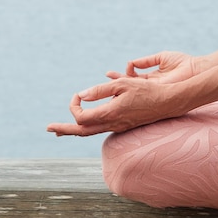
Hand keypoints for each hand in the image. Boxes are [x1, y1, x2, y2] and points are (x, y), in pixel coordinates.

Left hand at [46, 78, 183, 136]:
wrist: (169, 102)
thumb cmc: (147, 90)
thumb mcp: (122, 84)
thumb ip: (100, 91)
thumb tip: (81, 95)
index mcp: (110, 114)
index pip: (81, 117)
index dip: (74, 106)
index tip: (77, 95)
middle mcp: (112, 124)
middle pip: (82, 132)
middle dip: (64, 130)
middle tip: (48, 129)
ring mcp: (118, 127)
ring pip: (91, 132)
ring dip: (75, 131)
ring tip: (61, 131)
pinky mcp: (123, 125)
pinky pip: (101, 129)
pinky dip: (88, 127)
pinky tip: (84, 124)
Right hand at [106, 51, 200, 83]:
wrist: (196, 69)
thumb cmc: (182, 62)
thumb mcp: (161, 57)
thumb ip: (146, 61)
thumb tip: (131, 62)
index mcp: (153, 77)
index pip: (134, 78)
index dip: (123, 75)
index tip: (110, 73)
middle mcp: (151, 85)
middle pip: (131, 85)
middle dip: (117, 83)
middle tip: (106, 78)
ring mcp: (154, 90)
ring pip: (134, 90)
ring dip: (121, 86)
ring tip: (109, 82)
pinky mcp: (157, 92)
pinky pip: (142, 90)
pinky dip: (132, 86)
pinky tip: (124, 81)